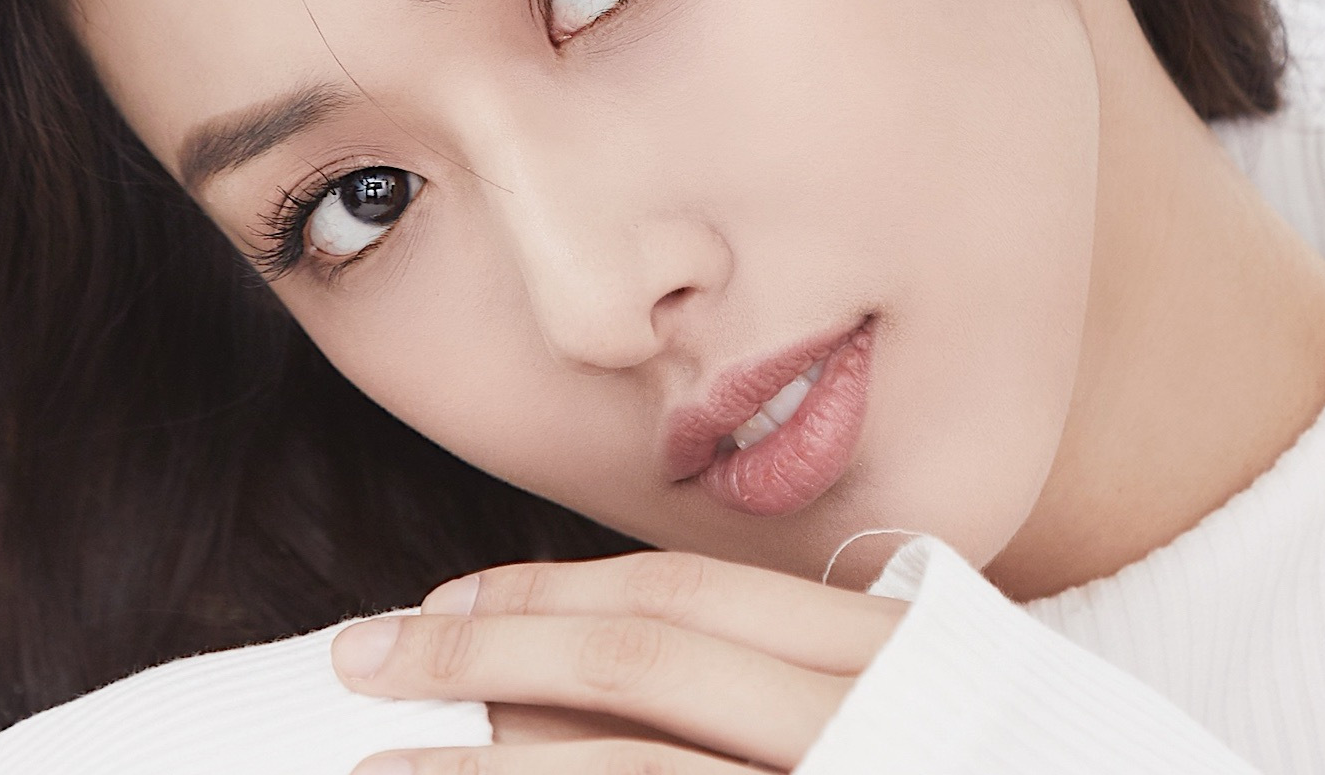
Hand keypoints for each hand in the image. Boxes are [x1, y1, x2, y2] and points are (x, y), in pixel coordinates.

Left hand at [333, 547, 908, 770]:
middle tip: (358, 658)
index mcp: (894, 658)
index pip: (684, 599)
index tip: (441, 608)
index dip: (549, 594)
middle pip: (640, 669)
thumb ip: (850, 662)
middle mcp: (865, 731)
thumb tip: (661, 643)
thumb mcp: (966, 701)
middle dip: (483, 656)